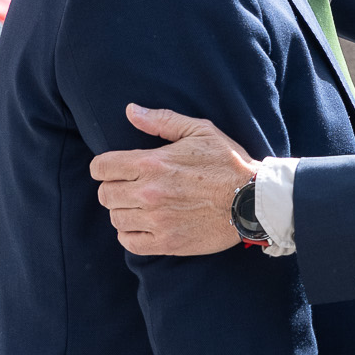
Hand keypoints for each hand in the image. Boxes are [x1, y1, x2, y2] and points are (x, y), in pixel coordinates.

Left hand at [90, 104, 258, 256]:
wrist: (254, 200)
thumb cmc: (228, 163)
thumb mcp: (200, 131)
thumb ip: (162, 121)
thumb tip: (130, 111)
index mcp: (152, 163)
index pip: (101, 167)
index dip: (104, 167)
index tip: (115, 170)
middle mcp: (149, 193)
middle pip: (105, 195)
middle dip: (114, 189)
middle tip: (131, 188)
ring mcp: (157, 221)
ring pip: (116, 219)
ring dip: (124, 212)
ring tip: (142, 207)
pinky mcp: (167, 243)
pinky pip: (129, 242)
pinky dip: (131, 235)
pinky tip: (145, 225)